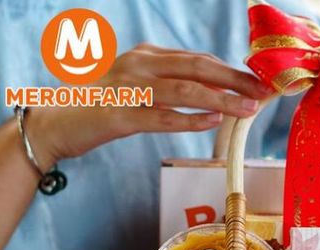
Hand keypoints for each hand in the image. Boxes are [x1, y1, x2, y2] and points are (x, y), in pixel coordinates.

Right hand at [28, 44, 271, 168]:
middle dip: (235, 80)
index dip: (231, 71)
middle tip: (262, 93)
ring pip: (185, 91)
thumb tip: (215, 94)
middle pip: (198, 68)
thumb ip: (173, 85)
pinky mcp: (120, 114)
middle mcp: (141, 65)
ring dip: (221, 100)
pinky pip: (162, 116)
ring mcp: (130, 88)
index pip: (199, 59)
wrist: (57, 121)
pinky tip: (212, 123)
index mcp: (148, 56)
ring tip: (247, 109)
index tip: (258, 82)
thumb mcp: (140, 86)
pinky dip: (190, 119)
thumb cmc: (103, 106)